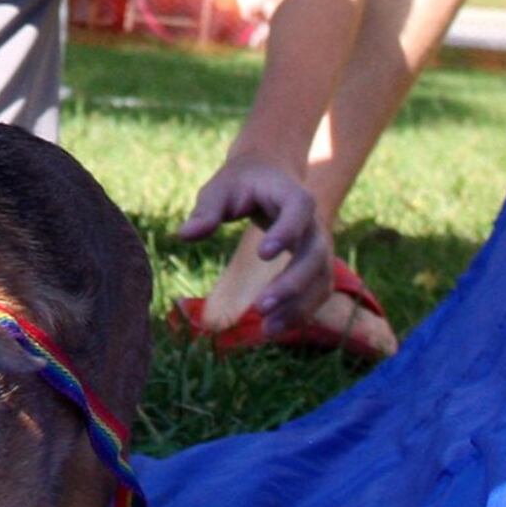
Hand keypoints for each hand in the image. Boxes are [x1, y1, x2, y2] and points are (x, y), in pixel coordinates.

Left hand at [178, 157, 331, 334]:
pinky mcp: (316, 266)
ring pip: (321, 279)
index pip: (299, 211)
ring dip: (298, 306)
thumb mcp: (219, 189)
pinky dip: (300, 312)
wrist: (269, 177)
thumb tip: (185, 235)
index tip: (262, 255)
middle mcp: (314, 223)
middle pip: (315, 254)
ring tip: (267, 329)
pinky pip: (317, 292)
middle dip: (292, 283)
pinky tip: (273, 329)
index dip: (285, 232)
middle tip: (261, 306)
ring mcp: (319, 247)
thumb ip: (206, 211)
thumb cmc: (240, 183)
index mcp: (294, 195)